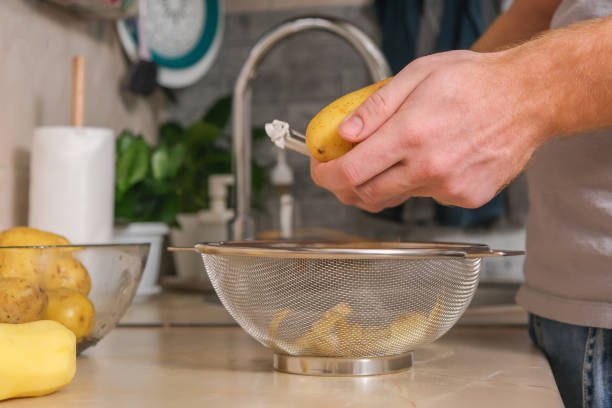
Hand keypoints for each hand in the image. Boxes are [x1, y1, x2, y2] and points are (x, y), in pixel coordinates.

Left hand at [310, 49, 552, 212]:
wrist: (529, 98)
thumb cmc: (476, 81)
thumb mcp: (418, 75)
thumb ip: (375, 107)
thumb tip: (344, 133)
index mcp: (411, 135)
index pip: (351, 172)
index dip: (327, 175)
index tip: (320, 169)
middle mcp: (429, 167)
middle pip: (367, 194)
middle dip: (345, 186)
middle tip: (342, 170)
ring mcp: (449, 187)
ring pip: (396, 196)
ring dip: (384, 181)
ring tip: (396, 154)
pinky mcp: (466, 197)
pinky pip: (427, 197)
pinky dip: (417, 183)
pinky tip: (432, 159)